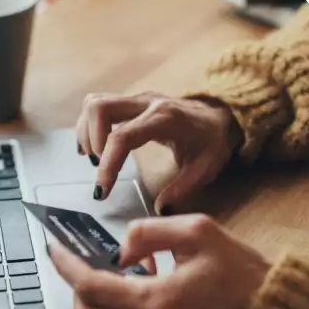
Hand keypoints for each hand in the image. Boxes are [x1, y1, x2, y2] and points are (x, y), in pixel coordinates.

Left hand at [49, 215, 269, 308]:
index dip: (66, 266)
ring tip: (120, 271)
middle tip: (81, 261)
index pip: (90, 287)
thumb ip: (149, 232)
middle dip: (74, 287)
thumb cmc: (240, 271)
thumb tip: (119, 251)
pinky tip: (141, 288)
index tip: (53, 248)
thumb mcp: (198, 231)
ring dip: (98, 300)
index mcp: (158, 301)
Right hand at [76, 92, 241, 212]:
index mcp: (164, 119)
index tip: (102, 191)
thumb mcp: (205, 169)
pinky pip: (99, 106)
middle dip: (91, 140)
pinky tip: (94, 149)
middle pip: (100, 108)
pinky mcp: (130, 102)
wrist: (220, 117)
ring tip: (96, 159)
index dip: (107, 164)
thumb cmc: (212, 142)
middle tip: (99, 167)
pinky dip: (89, 126)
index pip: (122, 137)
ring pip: (95, 103)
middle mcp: (146, 103)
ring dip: (87, 132)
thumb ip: (182, 189)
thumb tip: (159, 209)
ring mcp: (136, 99)